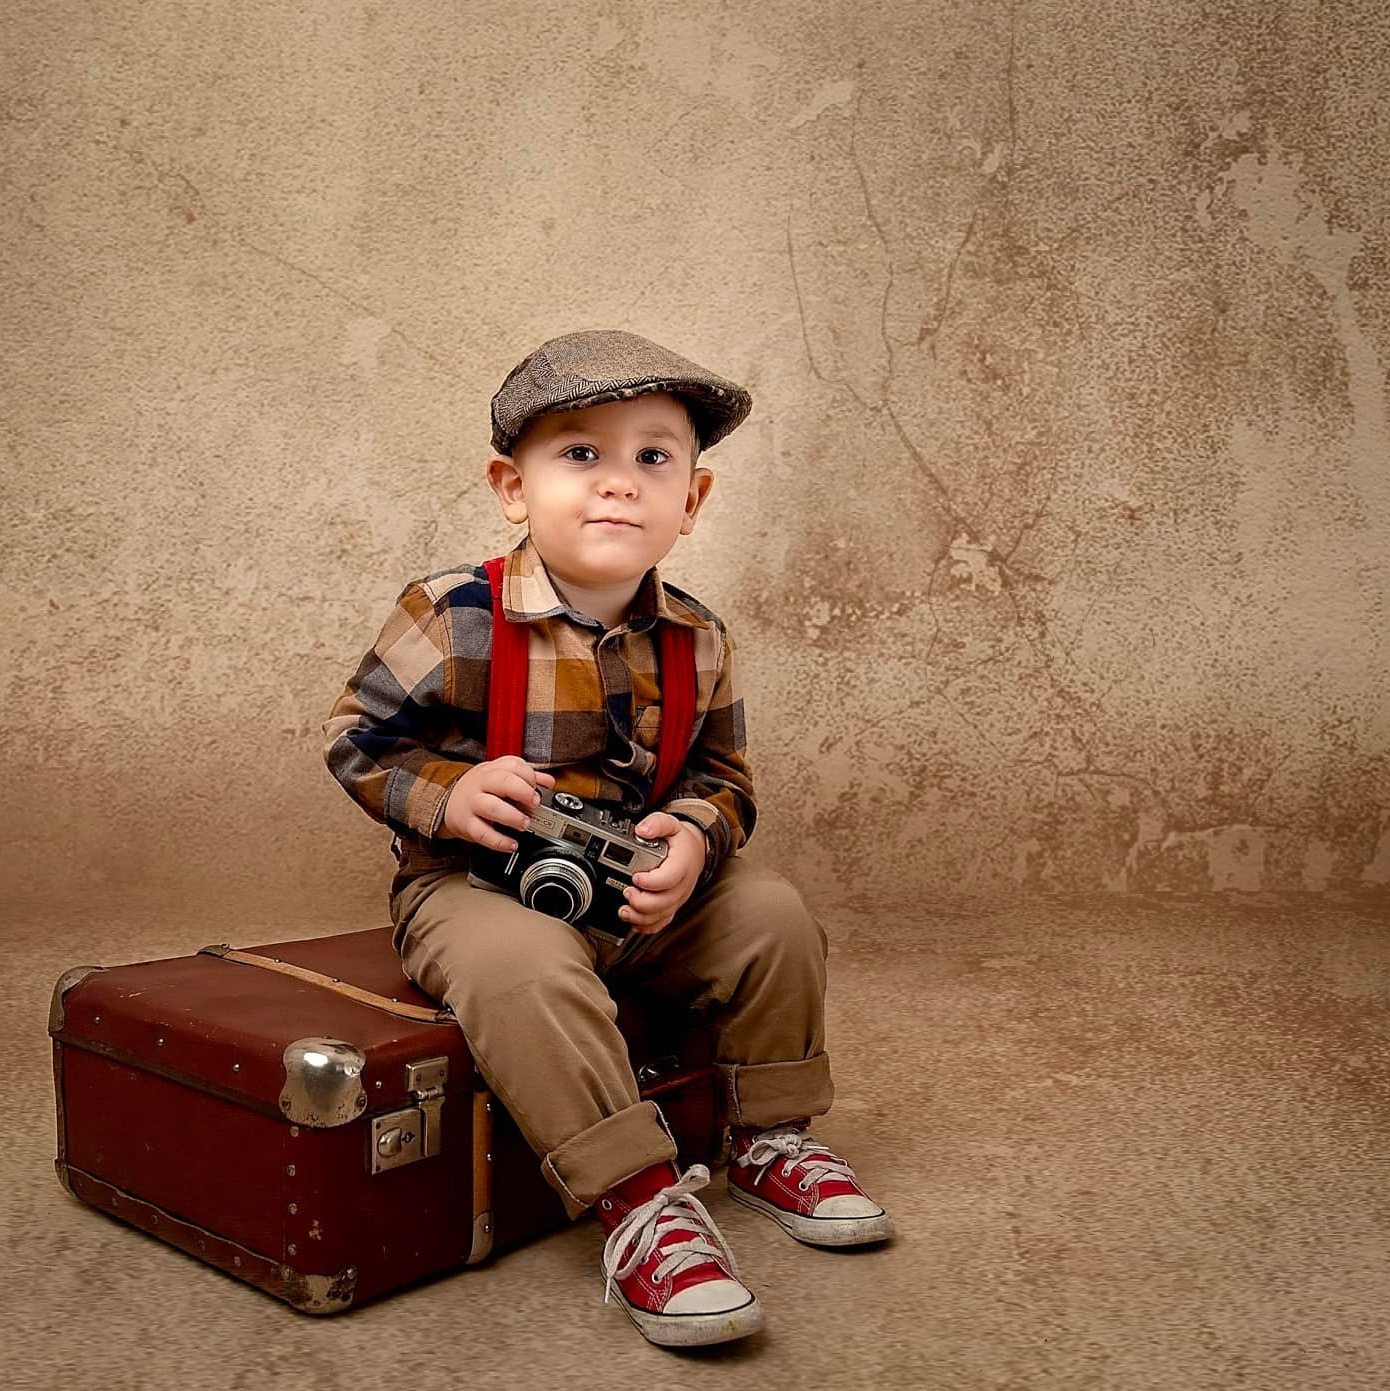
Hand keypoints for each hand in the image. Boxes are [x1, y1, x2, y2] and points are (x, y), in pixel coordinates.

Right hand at [440, 756, 556, 851]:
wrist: (448, 801)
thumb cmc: (479, 789)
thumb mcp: (500, 776)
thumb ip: (526, 777)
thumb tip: (549, 782)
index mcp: (492, 770)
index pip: (514, 765)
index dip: (529, 776)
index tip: (537, 787)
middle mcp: (481, 784)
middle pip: (503, 781)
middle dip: (523, 791)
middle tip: (534, 803)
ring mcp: (473, 804)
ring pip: (492, 807)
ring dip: (512, 816)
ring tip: (524, 823)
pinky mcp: (467, 824)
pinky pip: (482, 833)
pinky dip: (499, 841)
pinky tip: (512, 844)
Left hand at [619, 813, 707, 934]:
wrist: (696, 852)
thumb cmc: (681, 841)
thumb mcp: (671, 824)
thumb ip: (656, 823)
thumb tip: (641, 830)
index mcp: (682, 865)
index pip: (669, 878)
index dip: (651, 881)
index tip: (635, 877)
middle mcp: (682, 886)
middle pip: (664, 902)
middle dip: (642, 902)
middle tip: (627, 892)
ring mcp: (677, 898)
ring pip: (661, 916)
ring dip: (641, 917)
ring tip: (624, 911)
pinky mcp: (672, 906)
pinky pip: (662, 922)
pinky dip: (647, 926)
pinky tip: (633, 922)